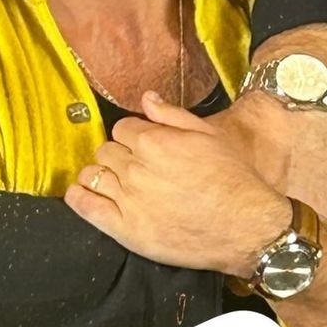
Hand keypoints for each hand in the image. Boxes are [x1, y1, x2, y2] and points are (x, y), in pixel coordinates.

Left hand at [64, 91, 291, 277]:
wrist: (248, 228)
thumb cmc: (234, 181)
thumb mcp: (209, 136)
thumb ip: (172, 115)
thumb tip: (146, 98)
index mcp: (153, 141)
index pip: (122, 128)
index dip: (133, 136)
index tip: (143, 148)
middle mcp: (135, 168)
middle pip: (106, 150)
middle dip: (118, 155)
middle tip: (136, 168)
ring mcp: (128, 199)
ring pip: (93, 175)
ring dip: (101, 175)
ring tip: (114, 182)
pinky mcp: (125, 229)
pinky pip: (85, 206)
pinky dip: (78, 197)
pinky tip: (80, 193)